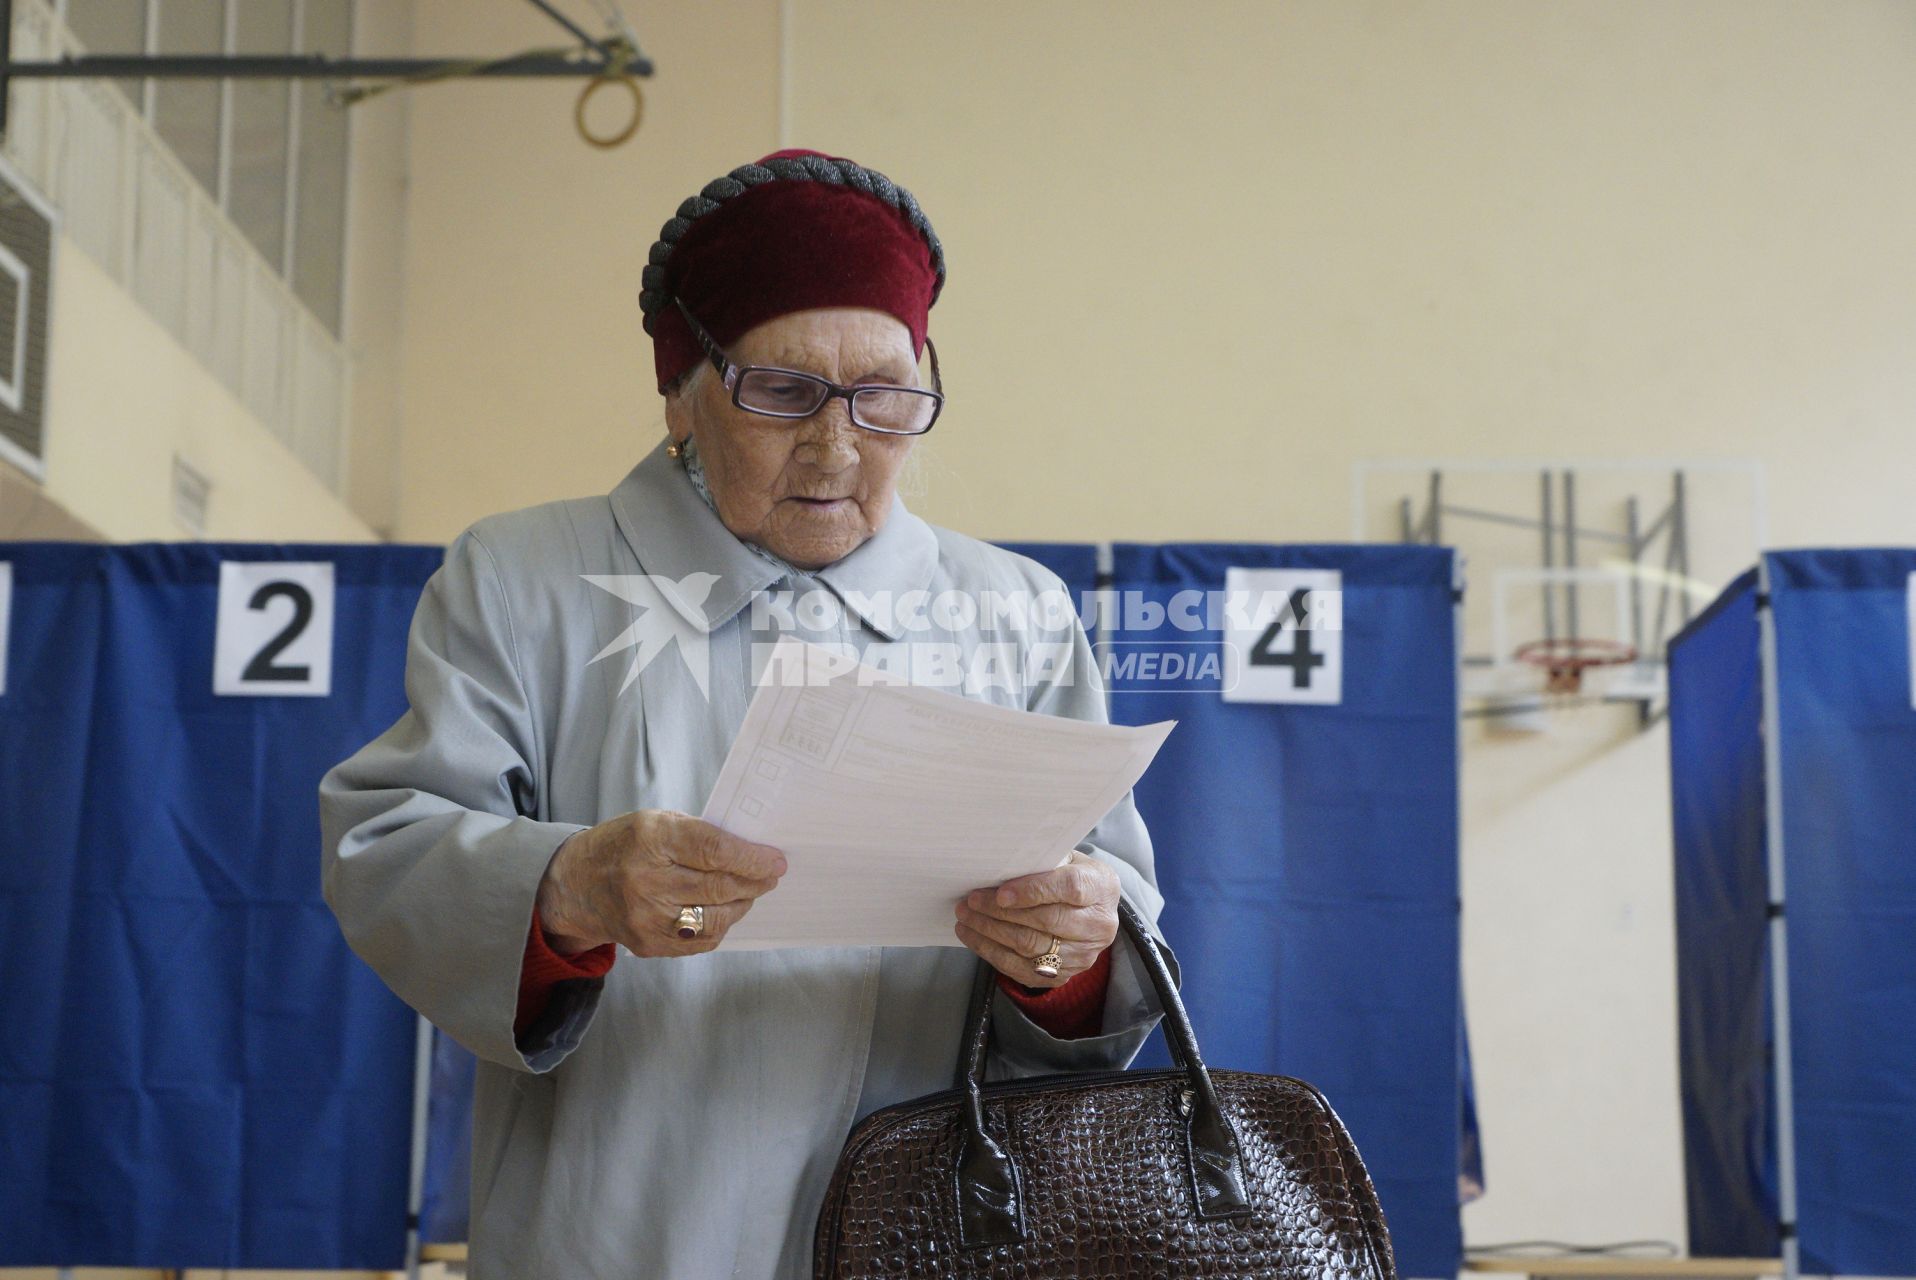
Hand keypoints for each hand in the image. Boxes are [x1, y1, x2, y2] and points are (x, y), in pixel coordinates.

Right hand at [535, 810, 785, 957]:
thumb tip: (750, 851)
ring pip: (716, 918)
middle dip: (754, 881)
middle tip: (770, 875)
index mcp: (651, 839)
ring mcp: (647, 917)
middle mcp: (647, 880)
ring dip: (741, 904)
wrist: (574, 885)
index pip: (714, 850)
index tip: (775, 860)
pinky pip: (701, 941)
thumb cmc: (623, 846)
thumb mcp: (655, 822)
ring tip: (747, 891)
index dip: (751, 857)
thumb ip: (698, 835)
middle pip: (719, 887)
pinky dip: (720, 926)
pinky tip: (722, 911)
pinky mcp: (649, 944)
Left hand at [954, 851, 1120, 988]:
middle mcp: (1097, 925)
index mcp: (1100, 888)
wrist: (1094, 912)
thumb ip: (1041, 862)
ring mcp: (1082, 955)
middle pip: (1045, 921)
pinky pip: (1021, 968)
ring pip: (1030, 946)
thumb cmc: (1073, 878)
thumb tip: (998, 865)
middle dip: (1000, 912)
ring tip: (966, 917)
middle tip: (971, 901)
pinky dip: (992, 952)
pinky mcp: (1063, 974)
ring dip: (990, 932)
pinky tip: (973, 936)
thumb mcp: (1067, 860)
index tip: (1001, 893)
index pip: (1068, 888)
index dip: (1033, 891)